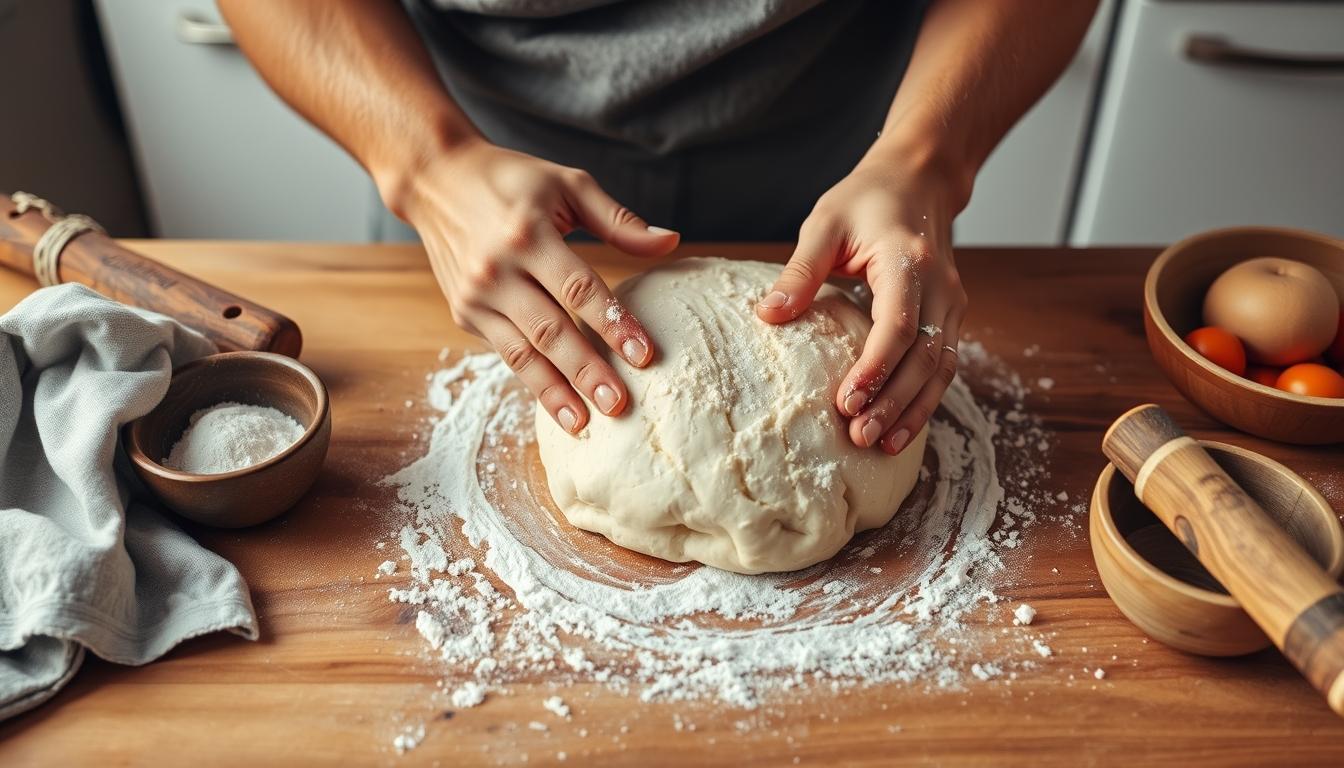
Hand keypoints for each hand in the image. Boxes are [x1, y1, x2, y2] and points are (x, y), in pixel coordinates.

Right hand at [401, 139, 679, 432]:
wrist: (437, 180)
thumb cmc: (512, 180)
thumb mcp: (567, 185)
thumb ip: (618, 220)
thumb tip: (670, 241)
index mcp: (529, 233)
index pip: (579, 288)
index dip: (614, 323)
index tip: (645, 354)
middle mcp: (498, 269)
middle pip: (551, 329)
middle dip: (587, 371)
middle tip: (619, 403)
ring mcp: (476, 295)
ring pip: (523, 352)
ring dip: (556, 391)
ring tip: (586, 421)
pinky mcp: (464, 312)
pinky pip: (506, 353)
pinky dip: (533, 381)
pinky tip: (559, 403)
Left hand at [756, 143, 969, 454]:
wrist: (920, 180)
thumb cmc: (868, 199)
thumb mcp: (824, 223)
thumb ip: (799, 271)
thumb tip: (767, 316)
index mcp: (909, 262)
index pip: (898, 325)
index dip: (875, 368)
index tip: (848, 401)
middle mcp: (941, 287)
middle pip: (924, 357)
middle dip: (893, 402)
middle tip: (859, 435)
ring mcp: (952, 304)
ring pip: (941, 369)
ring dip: (913, 410)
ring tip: (881, 445)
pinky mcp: (950, 317)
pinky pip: (943, 365)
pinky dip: (924, 399)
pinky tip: (900, 428)